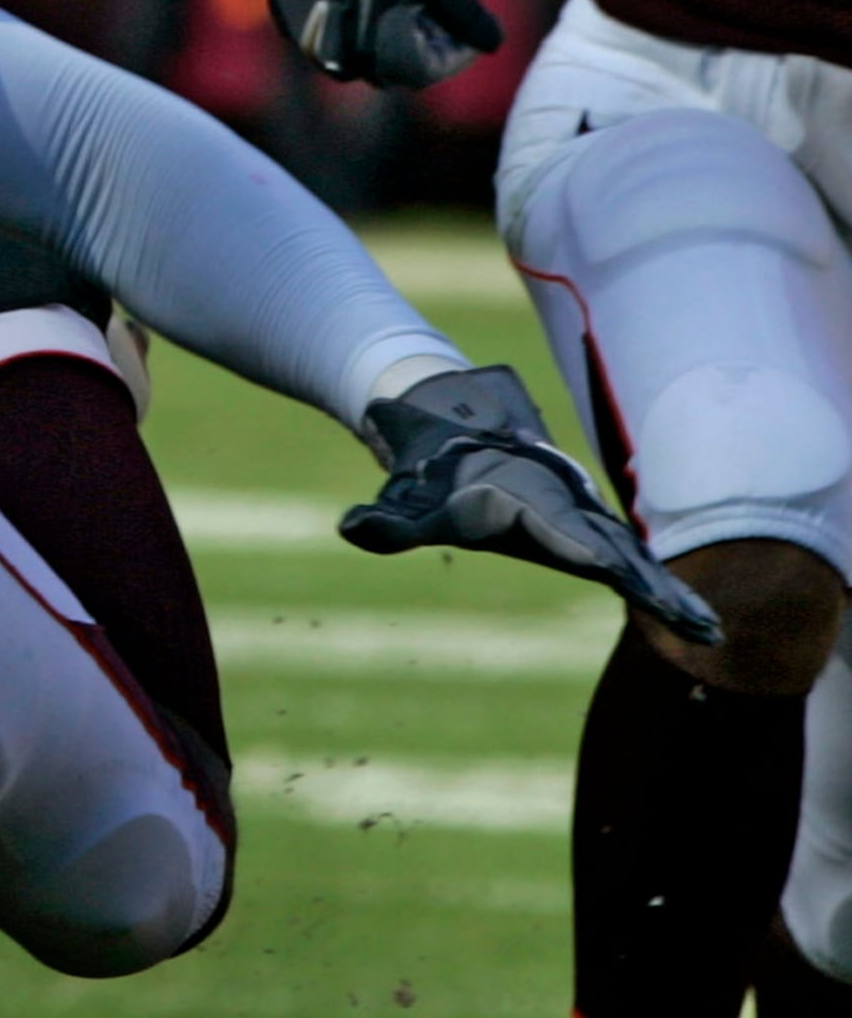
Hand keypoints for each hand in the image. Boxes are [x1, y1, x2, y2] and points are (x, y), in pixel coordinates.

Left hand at [341, 363, 722, 641]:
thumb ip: (388, 523)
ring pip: (632, 561)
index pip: (574, 540)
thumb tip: (348, 530)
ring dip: (668, 593)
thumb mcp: (411, 502)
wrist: (453, 429)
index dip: (604, 560)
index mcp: (534, 509)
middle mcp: (567, 515)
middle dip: (658, 588)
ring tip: (709, 629)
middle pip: (620, 556)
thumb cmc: (433, 474)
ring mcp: (582, 524)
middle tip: (703, 624)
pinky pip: (628, 562)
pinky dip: (658, 585)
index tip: (635, 582)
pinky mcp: (586, 534)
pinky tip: (693, 619)